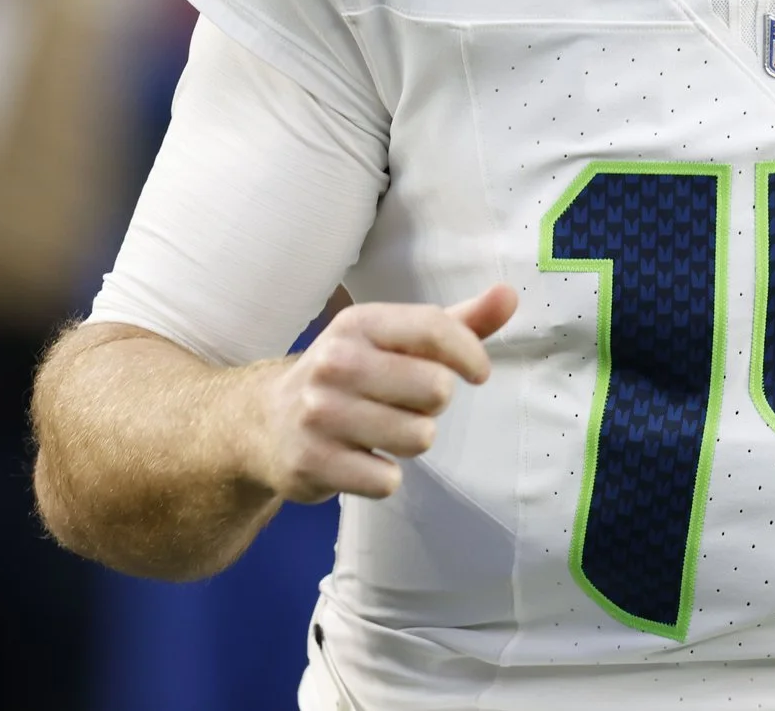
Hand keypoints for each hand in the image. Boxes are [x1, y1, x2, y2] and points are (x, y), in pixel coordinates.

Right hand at [246, 283, 517, 503]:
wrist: (264, 423)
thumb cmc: (350, 375)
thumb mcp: (394, 340)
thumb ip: (457, 322)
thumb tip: (509, 295)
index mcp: (358, 324)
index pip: (435, 329)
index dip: (470, 354)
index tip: (478, 373)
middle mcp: (335, 363)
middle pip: (436, 389)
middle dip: (432, 404)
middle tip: (401, 404)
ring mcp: (319, 414)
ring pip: (419, 437)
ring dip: (411, 440)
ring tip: (379, 430)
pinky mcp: (311, 462)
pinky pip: (387, 480)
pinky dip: (383, 476)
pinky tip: (359, 460)